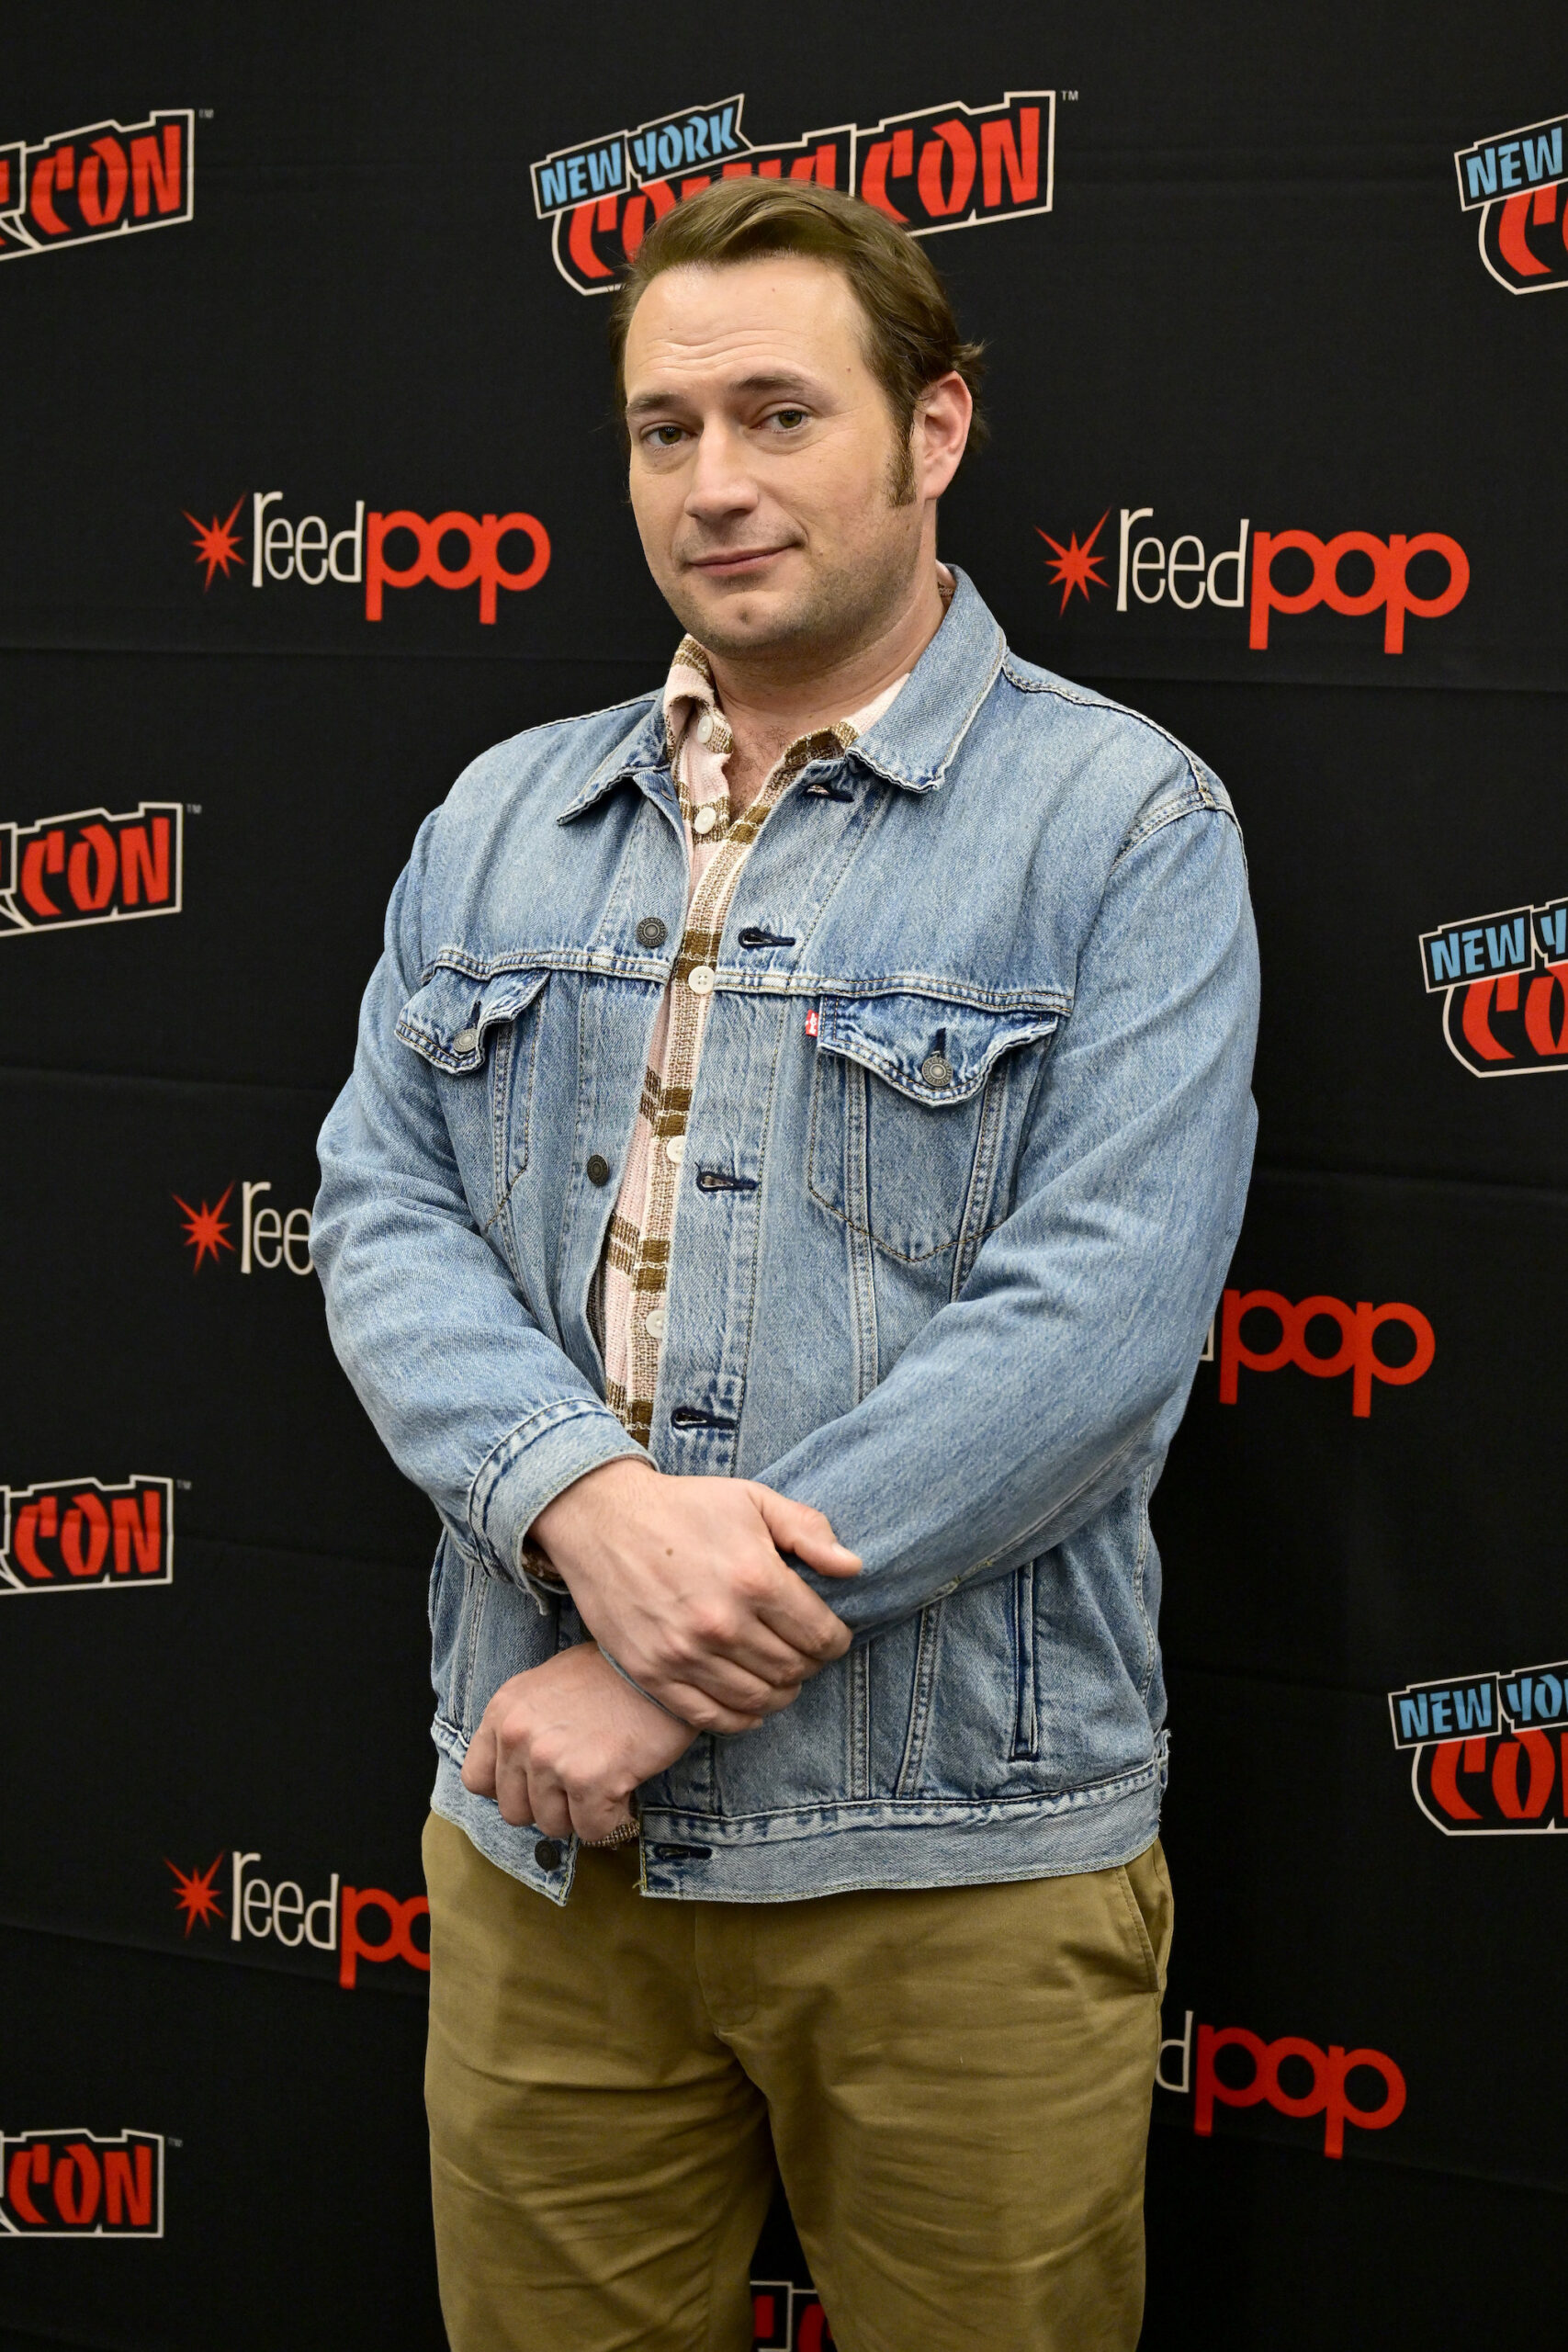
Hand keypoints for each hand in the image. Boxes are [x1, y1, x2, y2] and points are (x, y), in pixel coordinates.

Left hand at [459, 1642, 695, 1842]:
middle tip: (580, 1780)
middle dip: (549, 1804)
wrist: (660, 1668)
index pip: (477, 1781)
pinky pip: (593, 1831)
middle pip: (515, 1812)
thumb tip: (518, 1776)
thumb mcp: (546, 1687)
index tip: (539, 1781)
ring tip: (605, 1777)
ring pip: (553, 1825)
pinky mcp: (589, 1780)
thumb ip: (522, 1728)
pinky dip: (613, 1819)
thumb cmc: (610, 1677)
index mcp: (503, 1711)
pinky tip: (625, 1787)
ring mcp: (551, 1759)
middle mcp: (518, 1735)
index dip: (512, 1788)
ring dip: (582, 1812)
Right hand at [530, 1459, 860, 1730]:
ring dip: (780, 1693)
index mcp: (754, 1578)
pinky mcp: (653, 1673)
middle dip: (810, 1665)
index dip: (836, 1640)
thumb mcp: (752, 1499)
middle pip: (793, 1670)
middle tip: (805, 1653)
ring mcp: (684, 1654)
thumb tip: (853, 1568)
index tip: (831, 1635)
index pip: (821, 1636)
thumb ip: (807, 1530)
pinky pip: (711, 1718)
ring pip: (758, 1700)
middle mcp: (722, 1623)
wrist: (602, 1519)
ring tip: (781, 1676)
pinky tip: (750, 1704)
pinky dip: (740, 1718)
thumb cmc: (684, 1506)